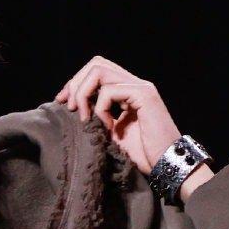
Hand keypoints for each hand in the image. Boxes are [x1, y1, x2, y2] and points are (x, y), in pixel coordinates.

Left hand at [54, 55, 213, 198]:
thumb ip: (95, 116)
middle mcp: (135, 83)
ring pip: (99, 71)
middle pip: (96, 64)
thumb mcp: (111, 132)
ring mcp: (141, 87)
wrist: (166, 165)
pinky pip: (109, 91)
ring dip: (83, 93)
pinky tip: (106, 127)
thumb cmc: (142, 153)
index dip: (76, 83)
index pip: (97, 71)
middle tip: (69, 108)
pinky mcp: (144, 95)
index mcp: (127, 90)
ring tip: (83, 117)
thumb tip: (70, 106)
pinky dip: (99, 109)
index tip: (63, 102)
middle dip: (76, 83)